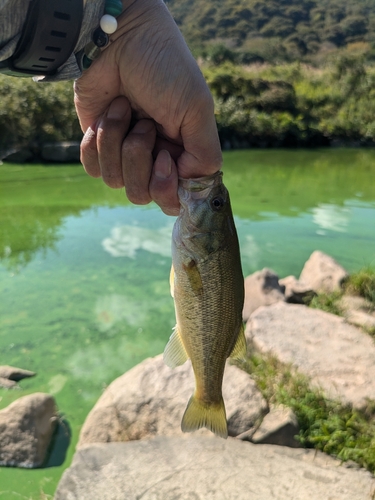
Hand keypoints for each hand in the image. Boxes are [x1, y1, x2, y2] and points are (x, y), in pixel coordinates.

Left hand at [74, 0, 221, 214]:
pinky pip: (93, 168)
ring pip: (115, 181)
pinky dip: (96, 141)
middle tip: (144, 124)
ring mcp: (124, 154)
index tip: (163, 158)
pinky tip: (106, 114)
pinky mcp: (98, 145)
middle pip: (142, 195)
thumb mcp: (197, 110)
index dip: (166, 188)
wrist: (119, 38)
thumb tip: (191, 188)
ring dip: (116, 140)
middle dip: (138, 158)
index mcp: (181, 154)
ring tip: (124, 108)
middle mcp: (154, 159)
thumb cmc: (164, 69)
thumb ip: (205, 156)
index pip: (174, 199)